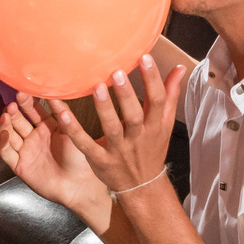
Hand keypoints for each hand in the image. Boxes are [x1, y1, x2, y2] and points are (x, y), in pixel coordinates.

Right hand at [0, 92, 108, 216]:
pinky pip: (7, 153)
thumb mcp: (71, 130)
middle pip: (18, 121)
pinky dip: (3, 143)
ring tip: (6, 115)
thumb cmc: (79, 158)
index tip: (22, 92)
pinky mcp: (20, 165)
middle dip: (13, 112)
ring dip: (6, 124)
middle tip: (12, 104)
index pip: (33, 110)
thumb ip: (62, 112)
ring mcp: (26, 150)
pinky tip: (4, 135)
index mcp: (47, 127)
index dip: (26, 102)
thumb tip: (53, 92)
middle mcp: (34, 137)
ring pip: (9, 134)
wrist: (79, 185)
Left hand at [47, 55, 189, 198]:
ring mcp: (118, 150)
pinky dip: (75, 131)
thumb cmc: (151, 150)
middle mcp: (137, 138)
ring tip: (98, 87)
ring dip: (104, 108)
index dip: (152, 79)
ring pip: (111, 128)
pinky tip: (64, 115)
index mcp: (154, 126)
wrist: (141, 186)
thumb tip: (179, 68)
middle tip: (117, 72)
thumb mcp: (164, 125)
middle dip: (127, 95)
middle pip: (134, 115)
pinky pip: (86, 145)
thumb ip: (170, 96)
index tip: (145, 57)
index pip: (157, 100)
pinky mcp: (100, 160)